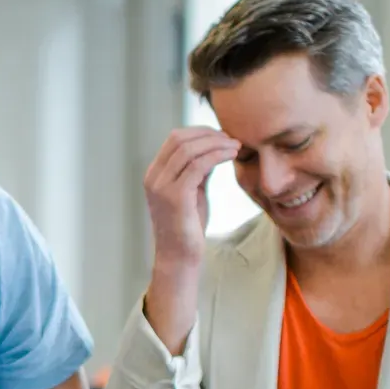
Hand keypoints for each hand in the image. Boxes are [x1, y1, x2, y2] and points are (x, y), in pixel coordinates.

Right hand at [144, 127, 240, 268]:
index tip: (223, 136)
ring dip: (216, 143)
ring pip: (189, 149)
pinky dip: (217, 155)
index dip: (200, 132)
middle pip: (179, 138)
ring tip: (235, 146)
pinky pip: (198, 165)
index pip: (174, 139)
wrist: (180, 257)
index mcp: (155, 174)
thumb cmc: (188, 227)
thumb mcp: (193, 191)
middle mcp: (154, 177)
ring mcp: (161, 186)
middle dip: (208, 134)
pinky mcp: (175, 196)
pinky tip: (231, 156)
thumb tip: (214, 147)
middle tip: (231, 138)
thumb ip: (197, 170)